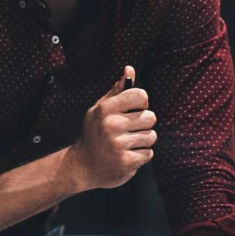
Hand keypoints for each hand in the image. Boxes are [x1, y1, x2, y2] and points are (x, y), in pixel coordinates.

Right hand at [67, 65, 156, 190]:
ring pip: (151, 136)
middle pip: (151, 117)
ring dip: (142, 141)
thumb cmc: (95, 133)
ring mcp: (118, 144)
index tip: (133, 110)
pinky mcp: (126, 161)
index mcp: (105, 109)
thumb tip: (129, 69)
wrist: (82, 166)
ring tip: (126, 144)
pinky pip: (148, 153)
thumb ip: (118, 90)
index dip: (141, 103)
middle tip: (129, 130)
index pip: (141, 96)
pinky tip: (126, 155)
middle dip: (144, 124)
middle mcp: (111, 125)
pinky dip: (140, 156)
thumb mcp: (101, 109)